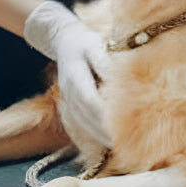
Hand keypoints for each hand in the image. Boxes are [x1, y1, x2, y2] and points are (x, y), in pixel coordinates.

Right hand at [24, 0, 111, 146]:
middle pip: (85, 116)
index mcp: (75, 76)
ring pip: (80, 122)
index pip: (89, 100)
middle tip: (121, 143)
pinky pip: (78, 122)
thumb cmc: (85, 41)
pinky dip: (90, 132)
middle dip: (102, 131)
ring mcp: (66, 98)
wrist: (63, 40)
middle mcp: (68, 91)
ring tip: (115, 146)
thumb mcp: (95, 45)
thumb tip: (117, 77)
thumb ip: (104, 62)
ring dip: (97, 135)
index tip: (118, 127)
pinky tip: (103, 139)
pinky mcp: (68, 103)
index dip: (103, 116)